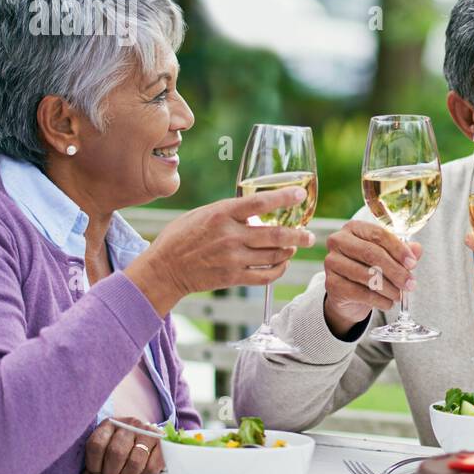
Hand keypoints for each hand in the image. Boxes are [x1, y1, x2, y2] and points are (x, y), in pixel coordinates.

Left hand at [82, 416, 165, 473]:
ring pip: (135, 460)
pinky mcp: (162, 442)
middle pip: (116, 452)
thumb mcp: (103, 455)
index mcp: (109, 424)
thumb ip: (91, 471)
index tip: (97, 471)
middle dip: (112, 472)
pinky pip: (151, 466)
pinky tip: (139, 473)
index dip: (94, 464)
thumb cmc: (120, 451)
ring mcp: (147, 431)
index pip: (96, 444)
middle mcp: (129, 424)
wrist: (146, 438)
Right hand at [125, 186, 314, 316]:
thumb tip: (256, 207)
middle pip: (275, 234)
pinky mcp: (233, 278)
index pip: (259, 203)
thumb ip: (229, 211)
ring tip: (295, 247)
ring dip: (289, 252)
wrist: (164, 269)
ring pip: (274, 256)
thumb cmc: (181, 237)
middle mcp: (230, 236)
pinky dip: (278, 270)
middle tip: (309, 234)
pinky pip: (265, 276)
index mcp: (221, 214)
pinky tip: (281, 264)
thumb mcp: (202, 214)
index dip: (283, 198)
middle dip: (298, 234)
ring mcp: (232, 258)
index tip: (300, 195)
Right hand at [321, 220, 423, 335]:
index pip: (378, 234)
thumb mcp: (388, 257)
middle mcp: (338, 241)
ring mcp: (332, 262)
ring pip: (366, 275)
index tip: (413, 263)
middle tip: (410, 283)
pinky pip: (360, 293)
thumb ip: (403, 251)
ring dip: (389, 288)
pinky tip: (388, 303)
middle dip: (395, 271)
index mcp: (354, 228)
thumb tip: (417, 249)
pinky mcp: (331, 284)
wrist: (348, 293)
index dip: (398, 249)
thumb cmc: (369, 268)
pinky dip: (379, 300)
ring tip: (399, 295)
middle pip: (371, 254)